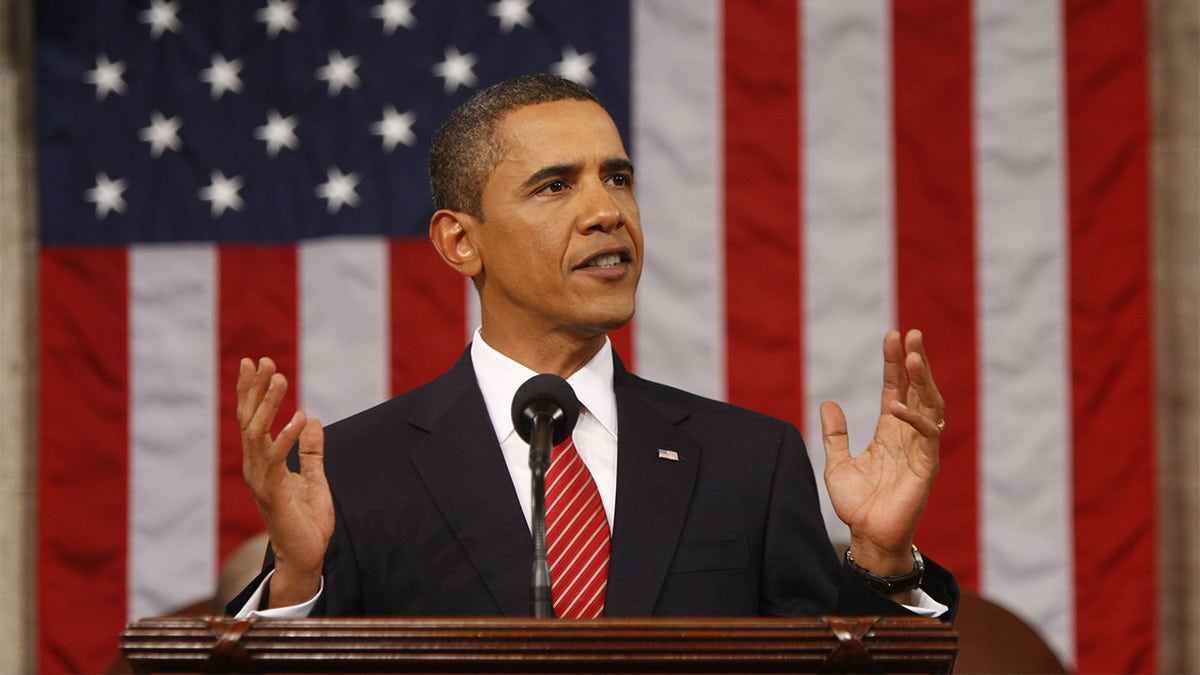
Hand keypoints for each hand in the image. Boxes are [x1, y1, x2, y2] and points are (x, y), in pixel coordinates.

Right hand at [237, 357, 334, 606]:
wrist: (307, 555)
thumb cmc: (307, 520)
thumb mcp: (314, 477)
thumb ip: (310, 451)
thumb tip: (311, 419)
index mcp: (263, 462)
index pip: (253, 419)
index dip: (253, 391)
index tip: (255, 362)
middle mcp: (255, 467)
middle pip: (249, 420)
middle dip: (255, 388)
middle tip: (263, 360)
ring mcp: (261, 480)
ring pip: (257, 433)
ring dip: (268, 404)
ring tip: (280, 377)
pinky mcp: (274, 493)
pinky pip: (276, 459)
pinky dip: (287, 437)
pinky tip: (299, 417)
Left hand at [820, 329, 943, 575]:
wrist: (867, 537)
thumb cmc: (857, 505)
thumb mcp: (837, 463)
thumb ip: (835, 434)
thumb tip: (827, 403)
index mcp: (890, 432)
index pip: (896, 389)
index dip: (894, 363)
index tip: (893, 335)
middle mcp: (908, 436)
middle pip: (917, 390)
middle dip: (915, 361)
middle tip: (911, 333)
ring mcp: (920, 450)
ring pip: (930, 407)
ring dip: (923, 381)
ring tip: (914, 356)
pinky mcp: (926, 468)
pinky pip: (927, 437)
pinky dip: (916, 420)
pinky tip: (900, 407)